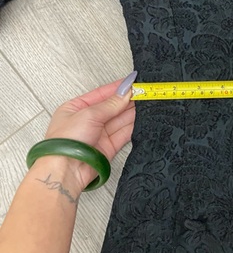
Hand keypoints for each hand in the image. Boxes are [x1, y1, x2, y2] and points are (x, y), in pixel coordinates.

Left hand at [42, 72, 137, 190]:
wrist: (66, 170)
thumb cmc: (64, 143)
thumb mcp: (88, 115)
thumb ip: (110, 104)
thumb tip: (125, 93)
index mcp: (76, 108)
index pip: (102, 94)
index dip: (118, 88)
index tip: (133, 82)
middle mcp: (87, 121)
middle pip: (112, 106)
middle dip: (128, 100)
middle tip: (144, 92)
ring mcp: (98, 134)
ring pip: (120, 119)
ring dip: (133, 112)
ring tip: (147, 103)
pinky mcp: (108, 147)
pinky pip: (124, 133)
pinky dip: (134, 126)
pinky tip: (142, 119)